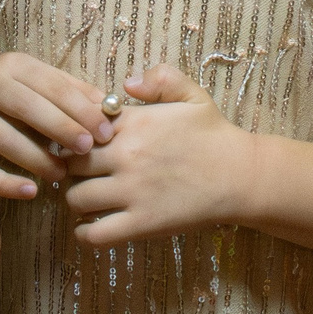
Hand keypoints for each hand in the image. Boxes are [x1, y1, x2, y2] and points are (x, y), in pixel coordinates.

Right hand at [0, 52, 112, 200]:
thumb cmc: (15, 93)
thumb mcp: (41, 81)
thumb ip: (74, 93)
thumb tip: (111, 109)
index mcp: (13, 66)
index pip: (52, 85)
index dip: (80, 109)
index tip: (105, 132)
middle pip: (26, 107)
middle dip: (61, 129)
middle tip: (88, 150)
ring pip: (2, 139)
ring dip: (35, 159)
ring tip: (61, 173)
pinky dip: (3, 184)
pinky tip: (30, 192)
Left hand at [62, 66, 250, 246]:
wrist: (242, 176)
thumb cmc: (215, 136)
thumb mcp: (193, 95)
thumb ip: (159, 79)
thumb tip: (126, 83)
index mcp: (135, 123)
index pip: (79, 126)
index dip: (73, 134)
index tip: (80, 143)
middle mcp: (128, 156)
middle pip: (71, 163)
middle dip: (70, 168)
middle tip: (79, 173)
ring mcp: (133, 192)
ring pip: (76, 198)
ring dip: (76, 199)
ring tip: (87, 198)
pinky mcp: (142, 224)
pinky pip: (94, 234)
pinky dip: (84, 233)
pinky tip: (90, 226)